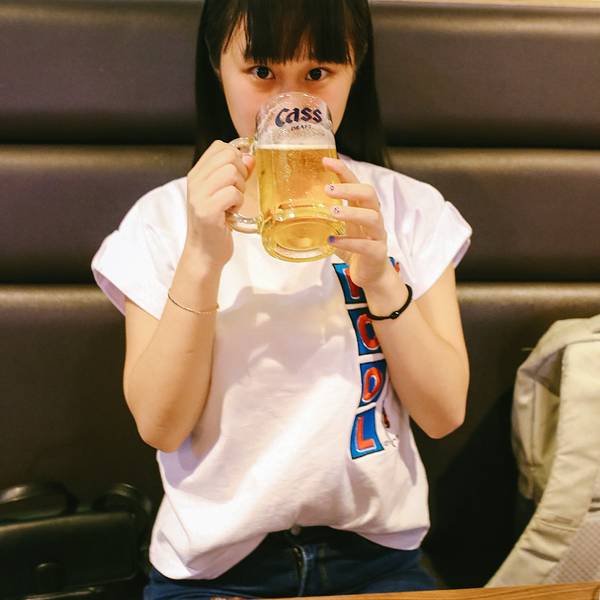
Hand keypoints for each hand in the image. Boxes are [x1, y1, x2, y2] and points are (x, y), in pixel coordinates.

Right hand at [184, 140, 253, 270]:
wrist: (204, 253)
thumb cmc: (216, 224)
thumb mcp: (223, 194)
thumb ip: (235, 174)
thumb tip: (250, 157)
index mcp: (197, 173)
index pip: (220, 146)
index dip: (236, 158)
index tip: (236, 178)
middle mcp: (195, 181)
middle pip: (228, 156)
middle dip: (241, 173)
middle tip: (235, 192)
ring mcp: (199, 195)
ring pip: (231, 172)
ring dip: (239, 189)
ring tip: (232, 204)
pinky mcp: (207, 210)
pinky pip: (232, 193)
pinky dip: (238, 203)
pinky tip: (231, 213)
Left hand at [323, 157, 392, 289]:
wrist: (372, 275)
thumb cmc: (356, 248)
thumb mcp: (341, 228)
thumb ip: (328, 216)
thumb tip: (300, 205)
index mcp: (364, 209)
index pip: (356, 183)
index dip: (343, 171)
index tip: (325, 162)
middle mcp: (374, 218)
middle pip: (369, 195)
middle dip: (349, 189)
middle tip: (328, 190)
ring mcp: (378, 235)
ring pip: (372, 217)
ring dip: (351, 213)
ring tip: (332, 213)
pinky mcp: (377, 253)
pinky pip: (365, 245)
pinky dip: (349, 242)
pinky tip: (332, 240)